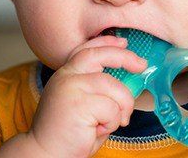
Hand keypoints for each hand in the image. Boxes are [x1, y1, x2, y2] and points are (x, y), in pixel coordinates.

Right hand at [26, 35, 147, 157]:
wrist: (45, 155)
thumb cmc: (69, 134)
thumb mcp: (83, 103)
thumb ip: (98, 89)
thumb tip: (128, 78)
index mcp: (66, 74)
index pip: (87, 49)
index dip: (106, 43)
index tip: (123, 42)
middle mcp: (66, 76)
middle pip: (101, 56)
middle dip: (125, 58)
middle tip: (141, 65)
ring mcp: (71, 88)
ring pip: (114, 87)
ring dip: (120, 108)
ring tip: (109, 123)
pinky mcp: (79, 104)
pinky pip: (112, 108)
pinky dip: (111, 122)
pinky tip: (96, 131)